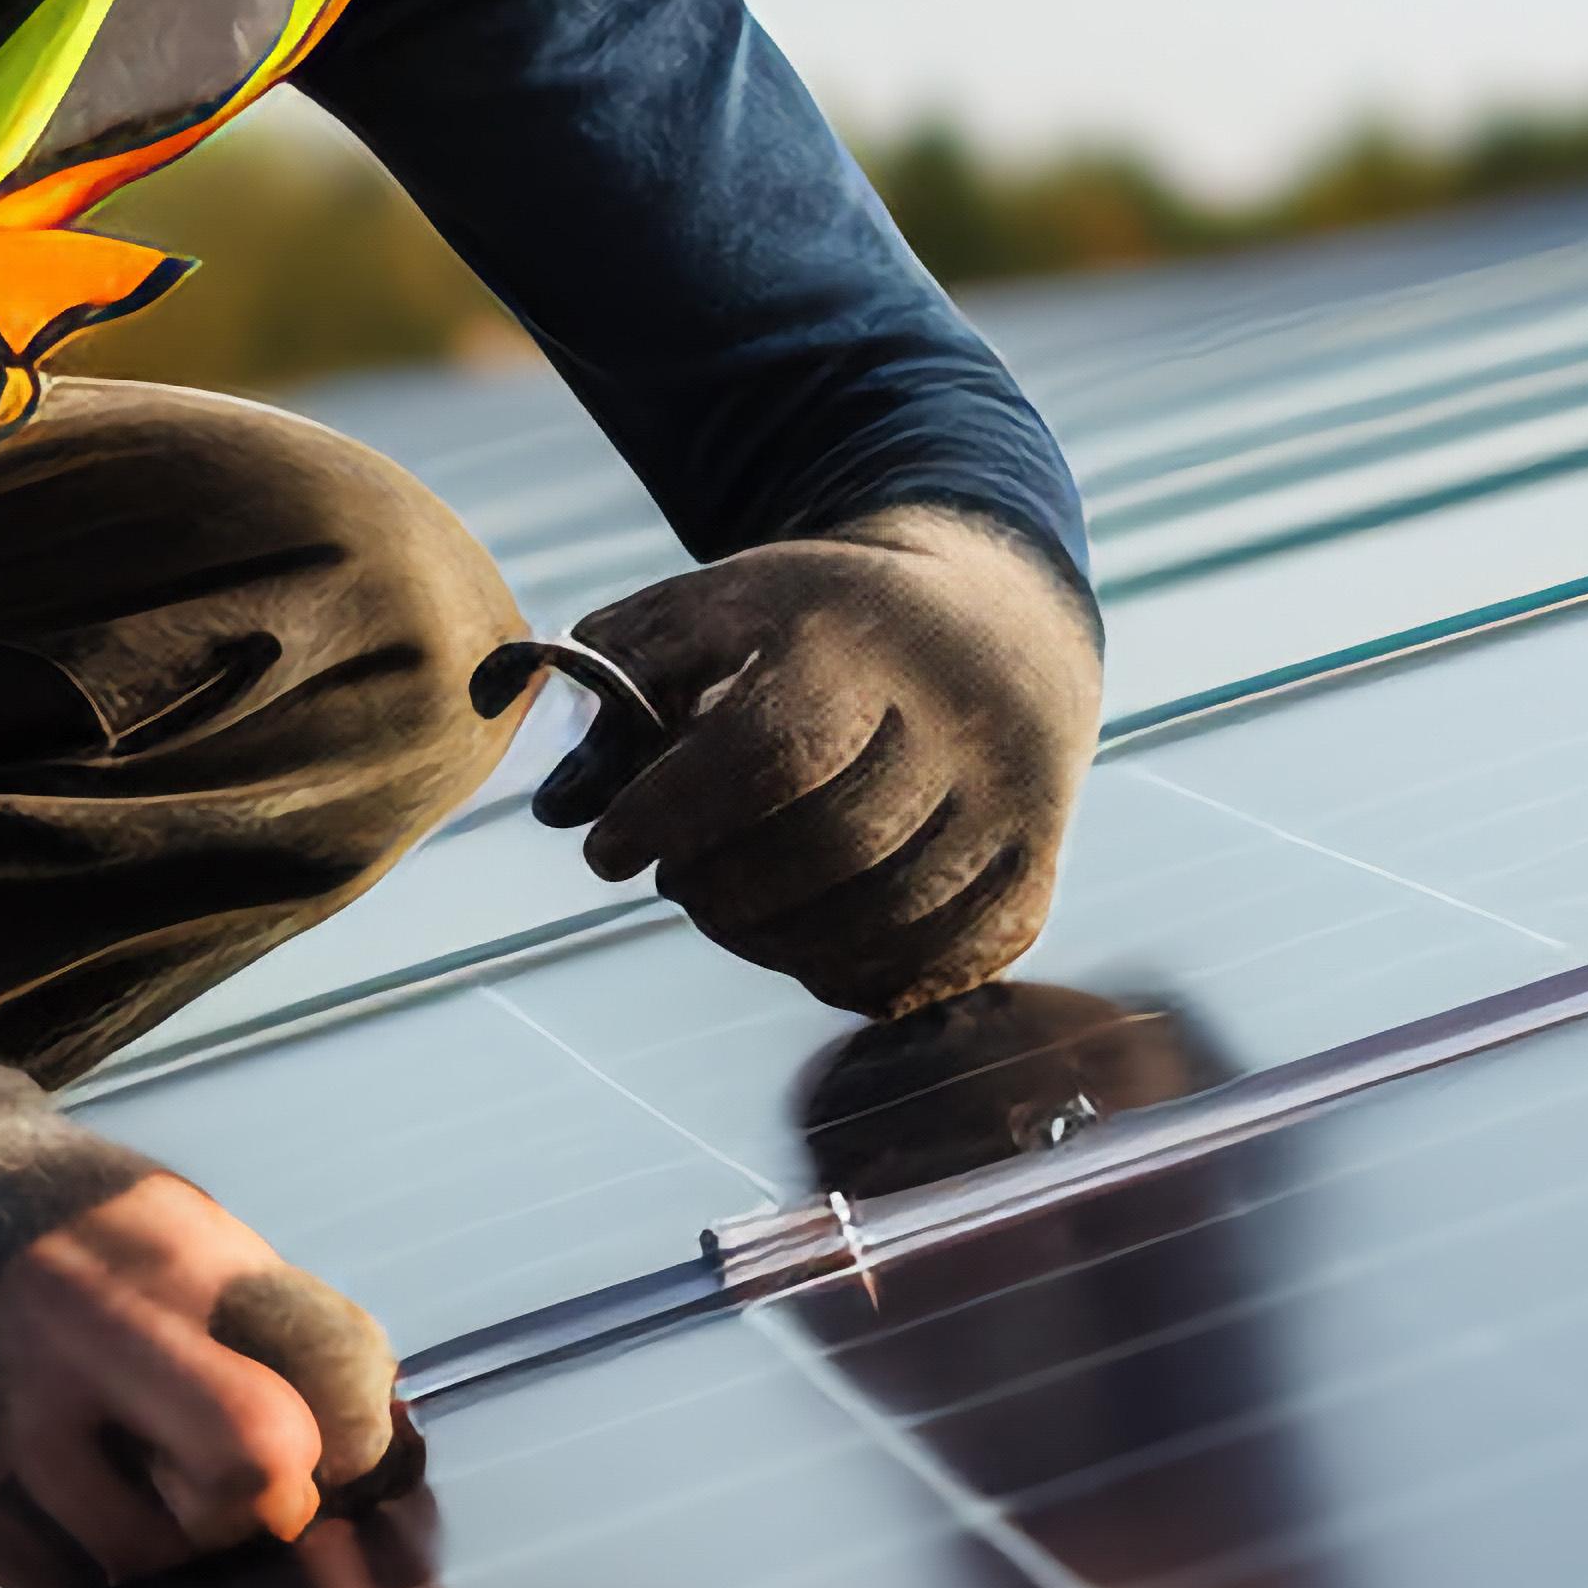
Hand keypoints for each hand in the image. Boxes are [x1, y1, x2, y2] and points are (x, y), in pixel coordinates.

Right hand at [0, 1006, 407, 1587]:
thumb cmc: (47, 1225)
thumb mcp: (167, 1226)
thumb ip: (263, 1320)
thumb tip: (379, 1439)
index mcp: (180, 1249)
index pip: (335, 1381)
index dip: (347, 1440)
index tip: (322, 1446)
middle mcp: (99, 1320)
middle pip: (253, 1462)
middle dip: (266, 1508)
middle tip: (249, 1503)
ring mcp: (14, 1403)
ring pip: (150, 1551)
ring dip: (165, 1550)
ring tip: (144, 1497)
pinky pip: (52, 1574)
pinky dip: (77, 1567)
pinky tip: (69, 1511)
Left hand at [543, 505, 1103, 1013]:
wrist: (1001, 621)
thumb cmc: (825, 626)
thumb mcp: (719, 610)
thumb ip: (622, 682)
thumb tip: (553, 807)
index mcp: (865, 636)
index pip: (768, 749)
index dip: (673, 815)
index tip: (609, 854)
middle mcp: (959, 720)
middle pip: (828, 848)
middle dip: (720, 889)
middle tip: (678, 877)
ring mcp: (1012, 805)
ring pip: (883, 922)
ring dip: (775, 943)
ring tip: (730, 907)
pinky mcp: (1035, 875)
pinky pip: (935, 968)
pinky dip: (852, 977)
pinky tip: (806, 940)